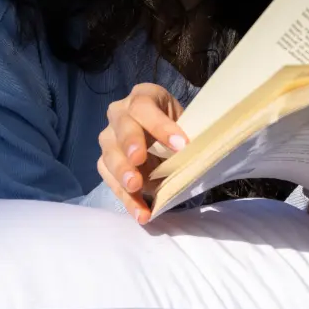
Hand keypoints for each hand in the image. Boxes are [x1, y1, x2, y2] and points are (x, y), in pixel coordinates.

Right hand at [97, 83, 187, 224]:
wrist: (166, 139)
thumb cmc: (179, 128)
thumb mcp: (187, 124)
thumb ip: (190, 136)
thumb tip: (203, 156)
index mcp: (144, 96)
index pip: (146, 107)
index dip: (161, 126)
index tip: (181, 145)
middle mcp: (120, 113)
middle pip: (122, 127)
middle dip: (131, 144)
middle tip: (140, 160)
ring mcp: (109, 137)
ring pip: (110, 154)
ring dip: (123, 173)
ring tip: (136, 188)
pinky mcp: (105, 161)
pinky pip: (110, 179)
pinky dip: (126, 198)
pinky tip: (141, 212)